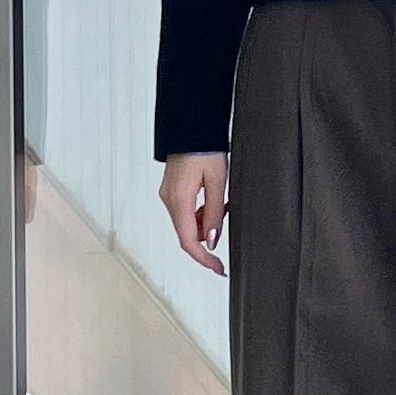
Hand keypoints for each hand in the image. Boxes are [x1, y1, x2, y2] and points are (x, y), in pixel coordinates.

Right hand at [159, 152, 228, 275]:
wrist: (191, 125)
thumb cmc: (205, 147)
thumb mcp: (218, 181)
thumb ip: (215, 212)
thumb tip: (212, 240)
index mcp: (179, 200)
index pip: (188, 241)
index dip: (204, 259)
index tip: (219, 269)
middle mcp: (169, 200)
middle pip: (187, 233)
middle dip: (208, 235)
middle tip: (227, 220)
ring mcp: (168, 195)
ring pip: (187, 222)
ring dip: (205, 222)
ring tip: (223, 202)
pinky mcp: (171, 190)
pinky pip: (185, 211)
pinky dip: (200, 212)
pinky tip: (213, 197)